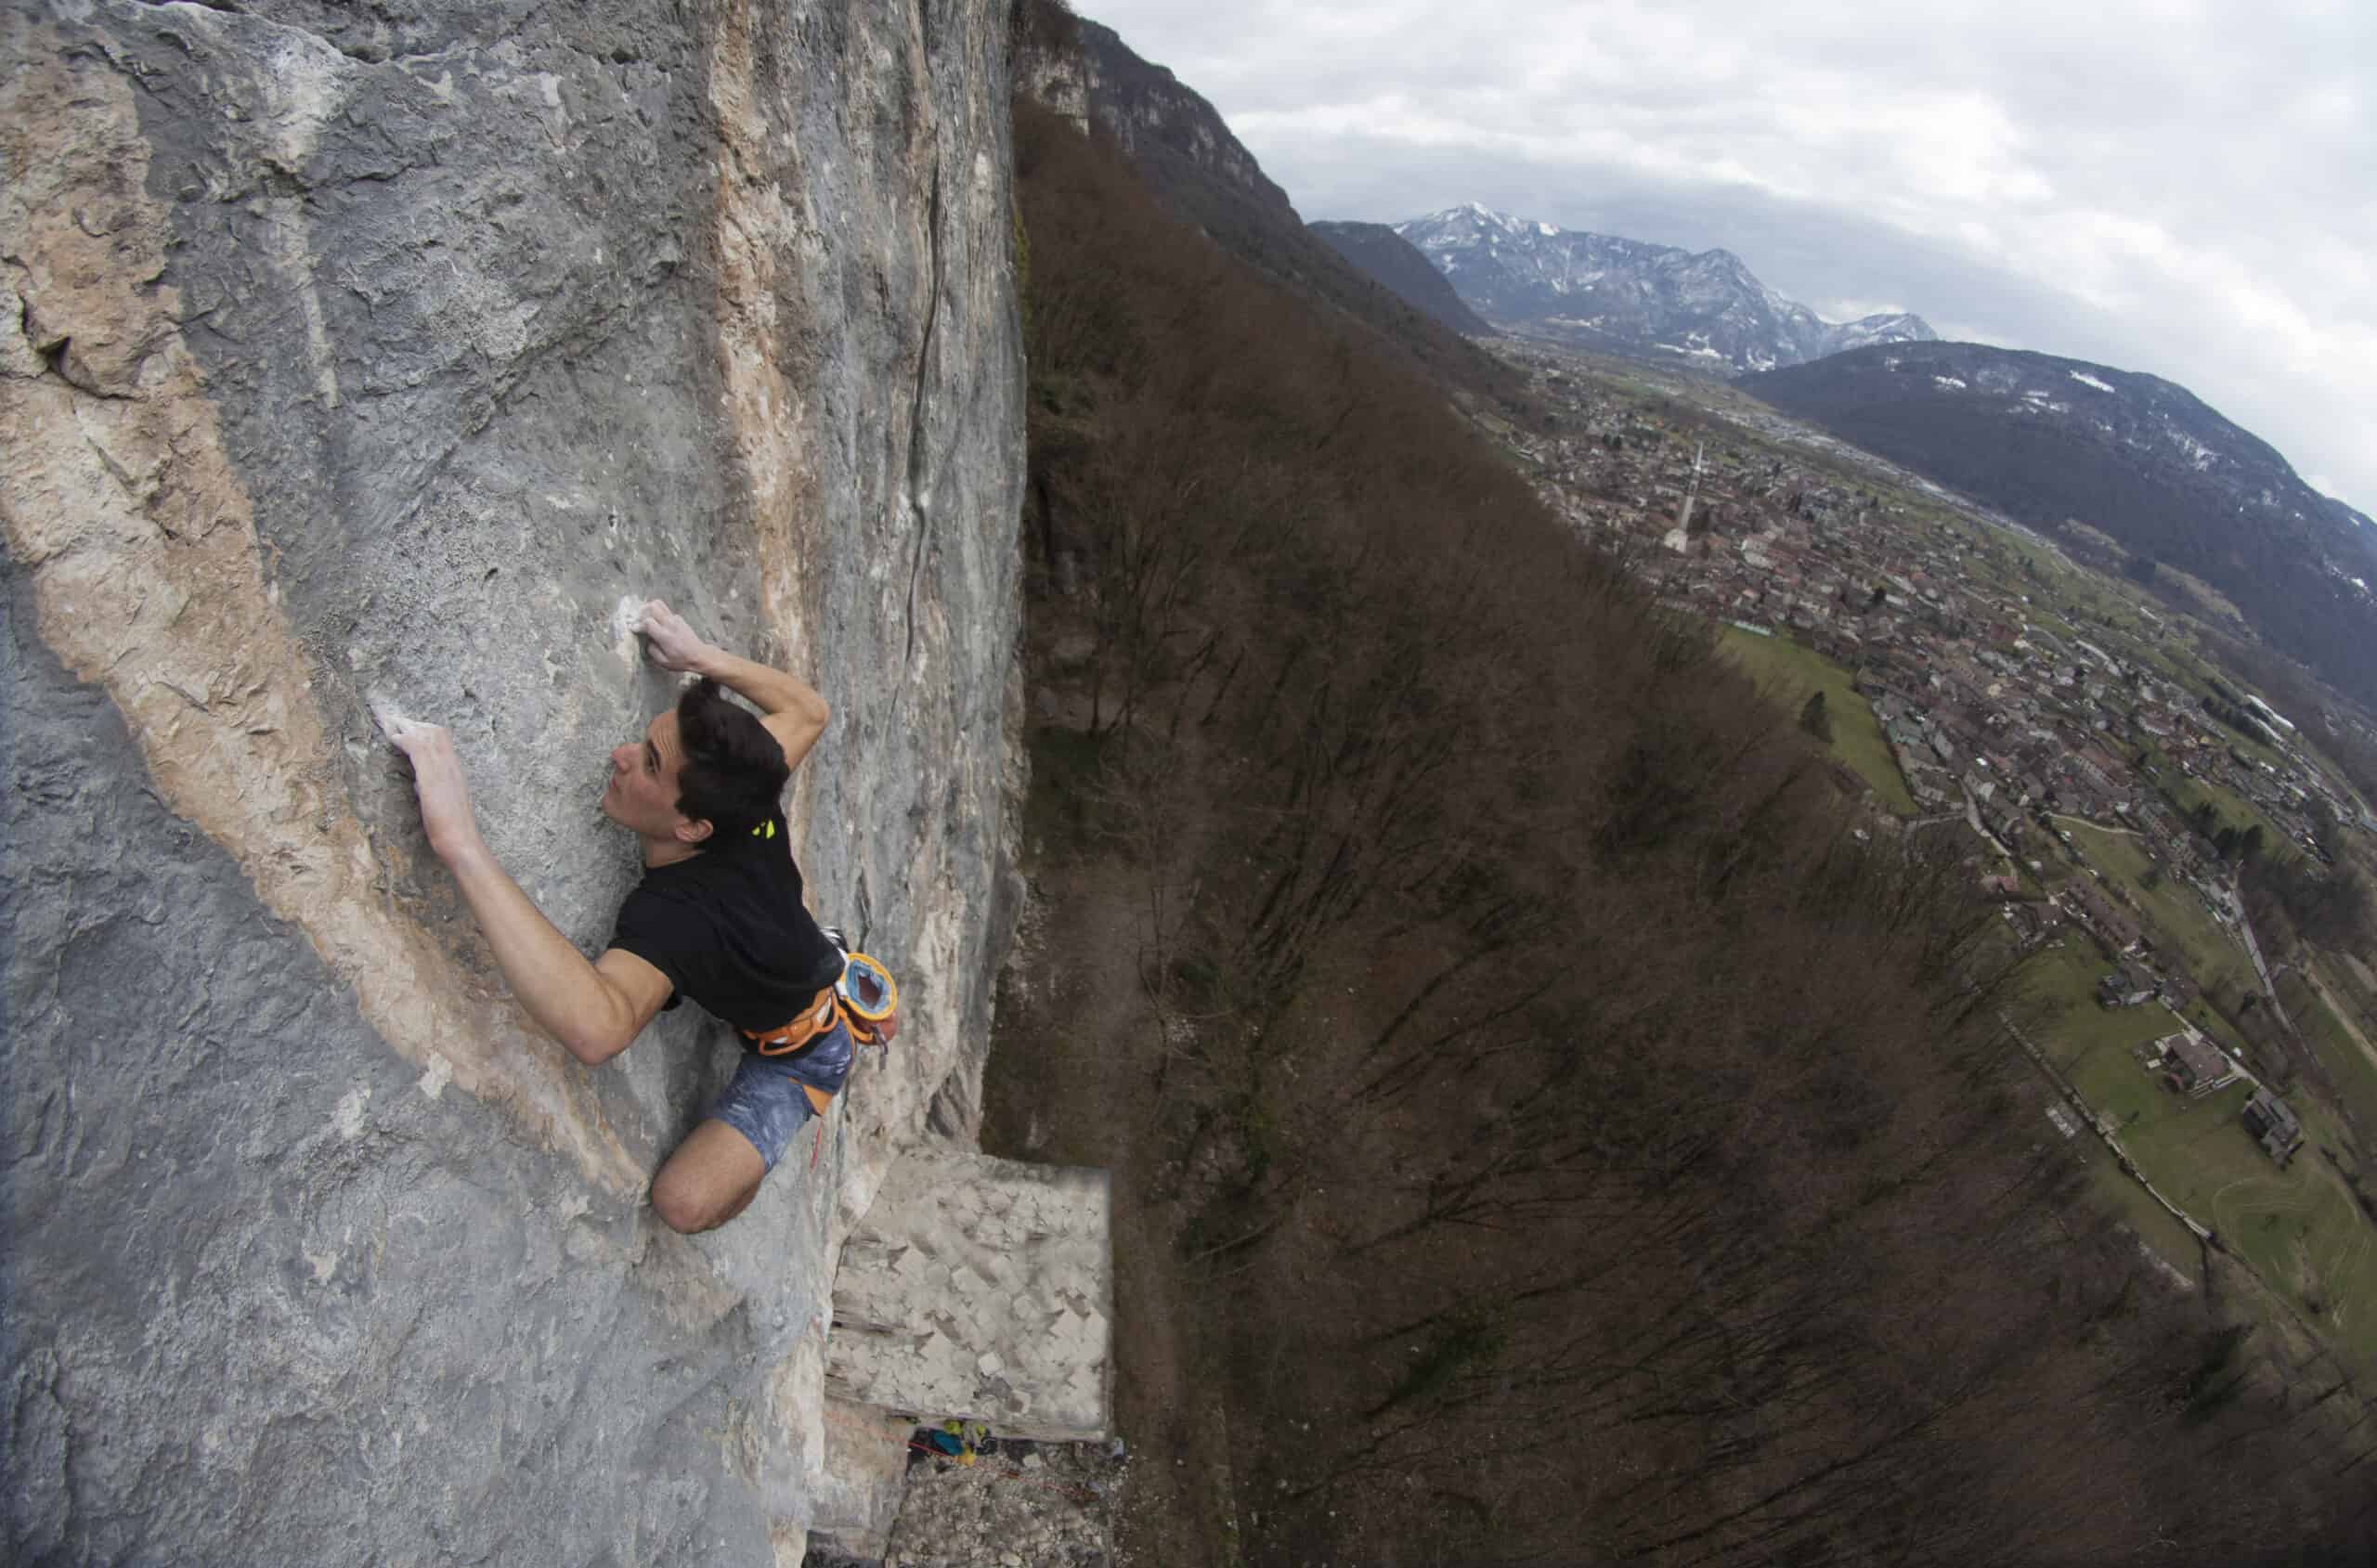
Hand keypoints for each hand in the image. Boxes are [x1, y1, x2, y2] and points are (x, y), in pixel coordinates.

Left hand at [388, 719, 482, 861]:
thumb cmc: (452, 828)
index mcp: (455, 771)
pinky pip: (417, 747)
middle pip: (435, 732)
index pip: (443, 741)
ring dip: (406, 726)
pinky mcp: (431, 775)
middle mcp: (451, 765)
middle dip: (413, 723)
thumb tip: (419, 784)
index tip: (408, 727)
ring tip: (388, 722)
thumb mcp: (442, 803)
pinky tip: (391, 737)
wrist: (459, 839)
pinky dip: (403, 738)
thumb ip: (432, 790)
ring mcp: (443, 768)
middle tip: (393, 719)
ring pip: (426, 735)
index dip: (425, 731)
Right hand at [635, 599, 712, 674]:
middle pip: (653, 606)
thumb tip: (647, 641)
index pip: (648, 622)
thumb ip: (652, 650)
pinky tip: (658, 623)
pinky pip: (666, 611)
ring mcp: (676, 619)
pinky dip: (659, 614)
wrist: (699, 656)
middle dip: (642, 611)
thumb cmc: (681, 660)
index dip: (638, 625)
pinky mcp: (679, 619)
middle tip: (638, 619)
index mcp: (665, 636)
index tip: (634, 629)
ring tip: (646, 618)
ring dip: (650, 609)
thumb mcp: (663, 662)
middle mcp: (670, 624)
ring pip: (660, 604)